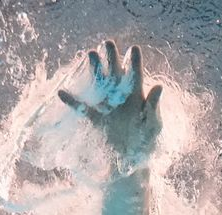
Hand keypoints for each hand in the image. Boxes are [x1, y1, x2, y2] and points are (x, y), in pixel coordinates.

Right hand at [57, 42, 162, 167]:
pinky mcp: (94, 118)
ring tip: (90, 53)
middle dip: (111, 57)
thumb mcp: (153, 127)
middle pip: (115, 72)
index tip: (133, 49)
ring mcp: (106, 105)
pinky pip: (80, 108)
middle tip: (107, 43)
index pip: (136, 75)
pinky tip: (62, 93)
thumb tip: (159, 86)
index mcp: (137, 97)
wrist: (130, 165)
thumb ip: (153, 108)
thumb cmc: (146, 144)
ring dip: (94, 69)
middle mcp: (120, 96)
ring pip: (98, 83)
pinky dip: (71, 101)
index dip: (134, 62)